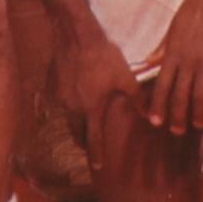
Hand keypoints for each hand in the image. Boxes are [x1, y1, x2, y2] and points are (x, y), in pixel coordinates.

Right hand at [59, 17, 145, 170]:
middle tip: (88, 146)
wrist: (76, 34)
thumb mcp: (125, 77)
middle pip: (76, 132)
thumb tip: (151, 117)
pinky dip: (66, 104)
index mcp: (91, 109)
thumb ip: (137, 99)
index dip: (96, 154)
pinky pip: (58, 101)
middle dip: (83, 141)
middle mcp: (72, 107)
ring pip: (66, 117)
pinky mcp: (51, 85)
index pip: (93, 139)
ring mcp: (59, 97)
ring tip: (81, 123)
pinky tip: (71, 97)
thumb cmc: (103, 56)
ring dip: (75, 123)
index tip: (97, 167)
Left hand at [145, 0, 202, 137]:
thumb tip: (147, 63)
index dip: (159, 105)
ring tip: (198, 125)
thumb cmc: (193, 9)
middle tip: (177, 131)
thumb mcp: (173, 29)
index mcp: (172, 52)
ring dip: (198, 112)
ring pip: (201, 93)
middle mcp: (188, 60)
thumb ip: (161, 50)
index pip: (162, 85)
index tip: (156, 122)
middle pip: (181, 94)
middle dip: (177, 115)